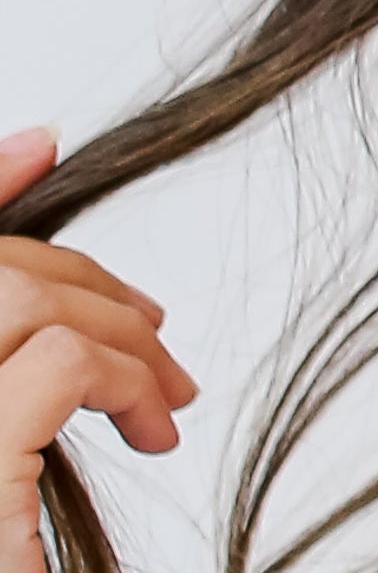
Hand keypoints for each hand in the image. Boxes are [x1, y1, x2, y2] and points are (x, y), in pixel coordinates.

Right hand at [0, 125, 196, 572]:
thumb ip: (20, 382)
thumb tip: (78, 306)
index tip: (45, 142)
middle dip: (82, 279)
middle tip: (164, 347)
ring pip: (18, 301)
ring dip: (115, 329)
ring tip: (166, 398)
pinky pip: (59, 363)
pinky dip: (123, 374)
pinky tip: (155, 430)